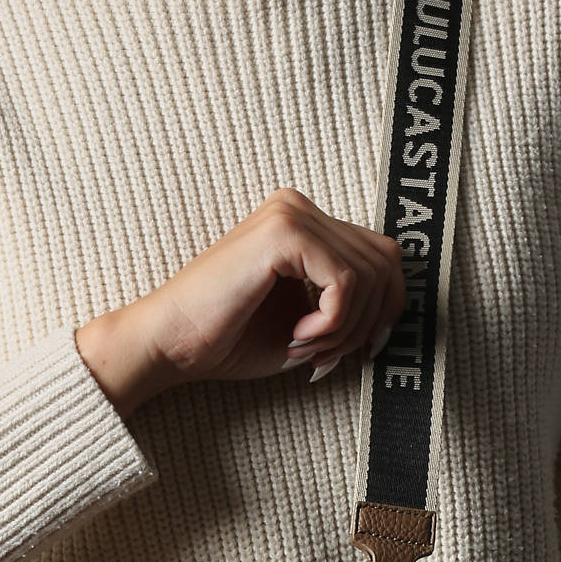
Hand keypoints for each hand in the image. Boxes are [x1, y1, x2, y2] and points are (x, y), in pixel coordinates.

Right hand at [75, 187, 405, 414]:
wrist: (169, 345)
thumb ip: (347, 311)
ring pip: (369, 275)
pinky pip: (345, 281)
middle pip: (385, 261)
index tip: (359, 350)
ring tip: (304, 347)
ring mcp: (291, 214)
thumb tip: (391, 319)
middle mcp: (299, 207)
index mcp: (303, 223)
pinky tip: (297, 335)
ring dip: (344, 328)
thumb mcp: (307, 325)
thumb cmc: (226, 340)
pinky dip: (332, 322)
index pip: (381, 256)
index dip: (384, 309)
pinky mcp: (284, 233)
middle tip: (326, 354)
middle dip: (367, 322)